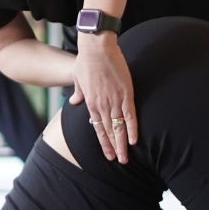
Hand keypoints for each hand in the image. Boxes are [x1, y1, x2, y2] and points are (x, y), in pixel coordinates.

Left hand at [67, 34, 136, 163]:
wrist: (96, 48)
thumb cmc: (86, 60)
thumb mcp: (78, 78)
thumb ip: (78, 93)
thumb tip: (74, 101)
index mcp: (91, 103)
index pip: (97, 128)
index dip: (103, 142)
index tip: (107, 154)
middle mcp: (102, 106)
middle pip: (109, 131)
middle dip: (114, 148)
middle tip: (119, 161)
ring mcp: (114, 101)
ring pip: (119, 128)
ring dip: (122, 144)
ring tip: (125, 158)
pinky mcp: (125, 94)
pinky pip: (130, 116)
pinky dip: (132, 129)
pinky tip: (134, 141)